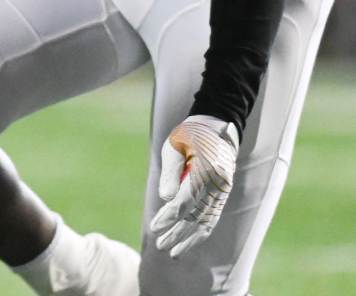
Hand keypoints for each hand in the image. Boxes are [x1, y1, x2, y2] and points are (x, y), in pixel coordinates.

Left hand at [150, 115, 239, 256]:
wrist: (216, 126)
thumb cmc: (190, 134)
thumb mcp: (174, 147)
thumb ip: (171, 173)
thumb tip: (165, 199)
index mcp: (206, 171)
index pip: (185, 202)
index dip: (169, 217)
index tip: (155, 227)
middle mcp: (218, 185)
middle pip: (196, 216)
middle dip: (177, 233)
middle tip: (159, 245)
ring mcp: (223, 191)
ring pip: (207, 221)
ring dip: (189, 238)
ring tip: (171, 251)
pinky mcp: (223, 194)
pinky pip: (212, 217)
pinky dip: (200, 231)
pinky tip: (187, 241)